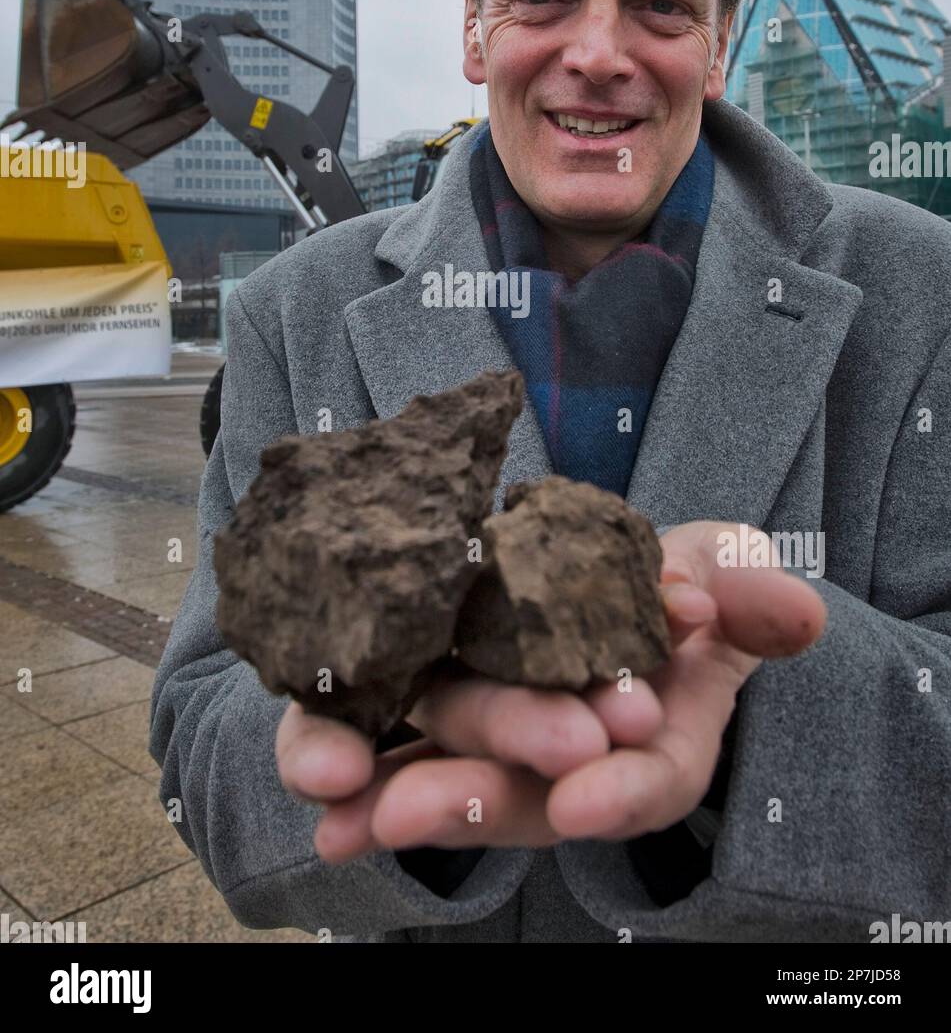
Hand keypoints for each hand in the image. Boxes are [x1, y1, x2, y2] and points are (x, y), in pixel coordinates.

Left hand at [275, 521, 825, 860]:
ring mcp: (500, 737)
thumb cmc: (688, 584)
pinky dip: (358, 760)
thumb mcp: (730, 579)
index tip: (592, 797)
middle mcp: (571, 760)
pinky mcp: (440, 703)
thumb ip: (753, 599)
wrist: (624, 574)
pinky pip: (394, 740)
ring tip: (352, 812)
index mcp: (656, 743)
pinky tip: (321, 782)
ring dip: (399, 794)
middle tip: (419, 809)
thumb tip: (800, 610)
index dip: (619, 791)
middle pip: (530, 793)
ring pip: (450, 776)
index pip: (647, 783)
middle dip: (479, 794)